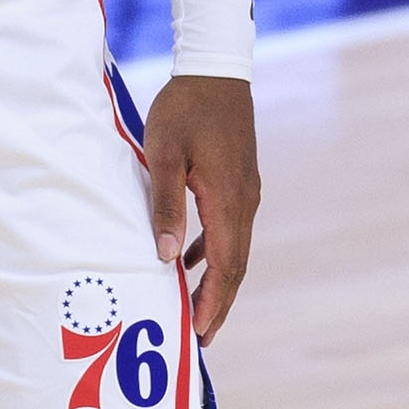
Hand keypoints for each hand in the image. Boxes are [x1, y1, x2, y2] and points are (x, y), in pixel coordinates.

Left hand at [145, 74, 259, 344]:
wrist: (216, 70)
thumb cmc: (185, 109)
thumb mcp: (163, 155)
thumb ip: (165, 206)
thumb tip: (165, 258)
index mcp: (229, 201)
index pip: (225, 266)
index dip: (213, 303)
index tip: (201, 334)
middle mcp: (245, 202)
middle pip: (235, 266)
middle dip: (218, 303)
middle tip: (200, 338)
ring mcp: (245, 192)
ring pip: (233, 249)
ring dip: (216, 281)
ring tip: (194, 309)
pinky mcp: (238, 182)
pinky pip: (228, 229)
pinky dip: (211, 252)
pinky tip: (187, 260)